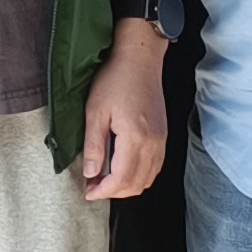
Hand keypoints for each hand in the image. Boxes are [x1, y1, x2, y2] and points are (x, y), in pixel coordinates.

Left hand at [80, 23, 169, 201]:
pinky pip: (154, 167)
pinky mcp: (163, 136)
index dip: (104, 191)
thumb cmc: (116, 79)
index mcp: (136, 139)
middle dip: (114, 192)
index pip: (121, 180)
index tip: (89, 192)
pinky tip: (123, 168)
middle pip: (136, 184)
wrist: (139, 59)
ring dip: (127, 185)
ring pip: (147, 179)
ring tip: (105, 179)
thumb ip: (94, 146)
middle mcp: (153, 144)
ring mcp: (161, 141)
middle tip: (93, 186)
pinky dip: (139, 175)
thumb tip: (90, 173)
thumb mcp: (96, 111)